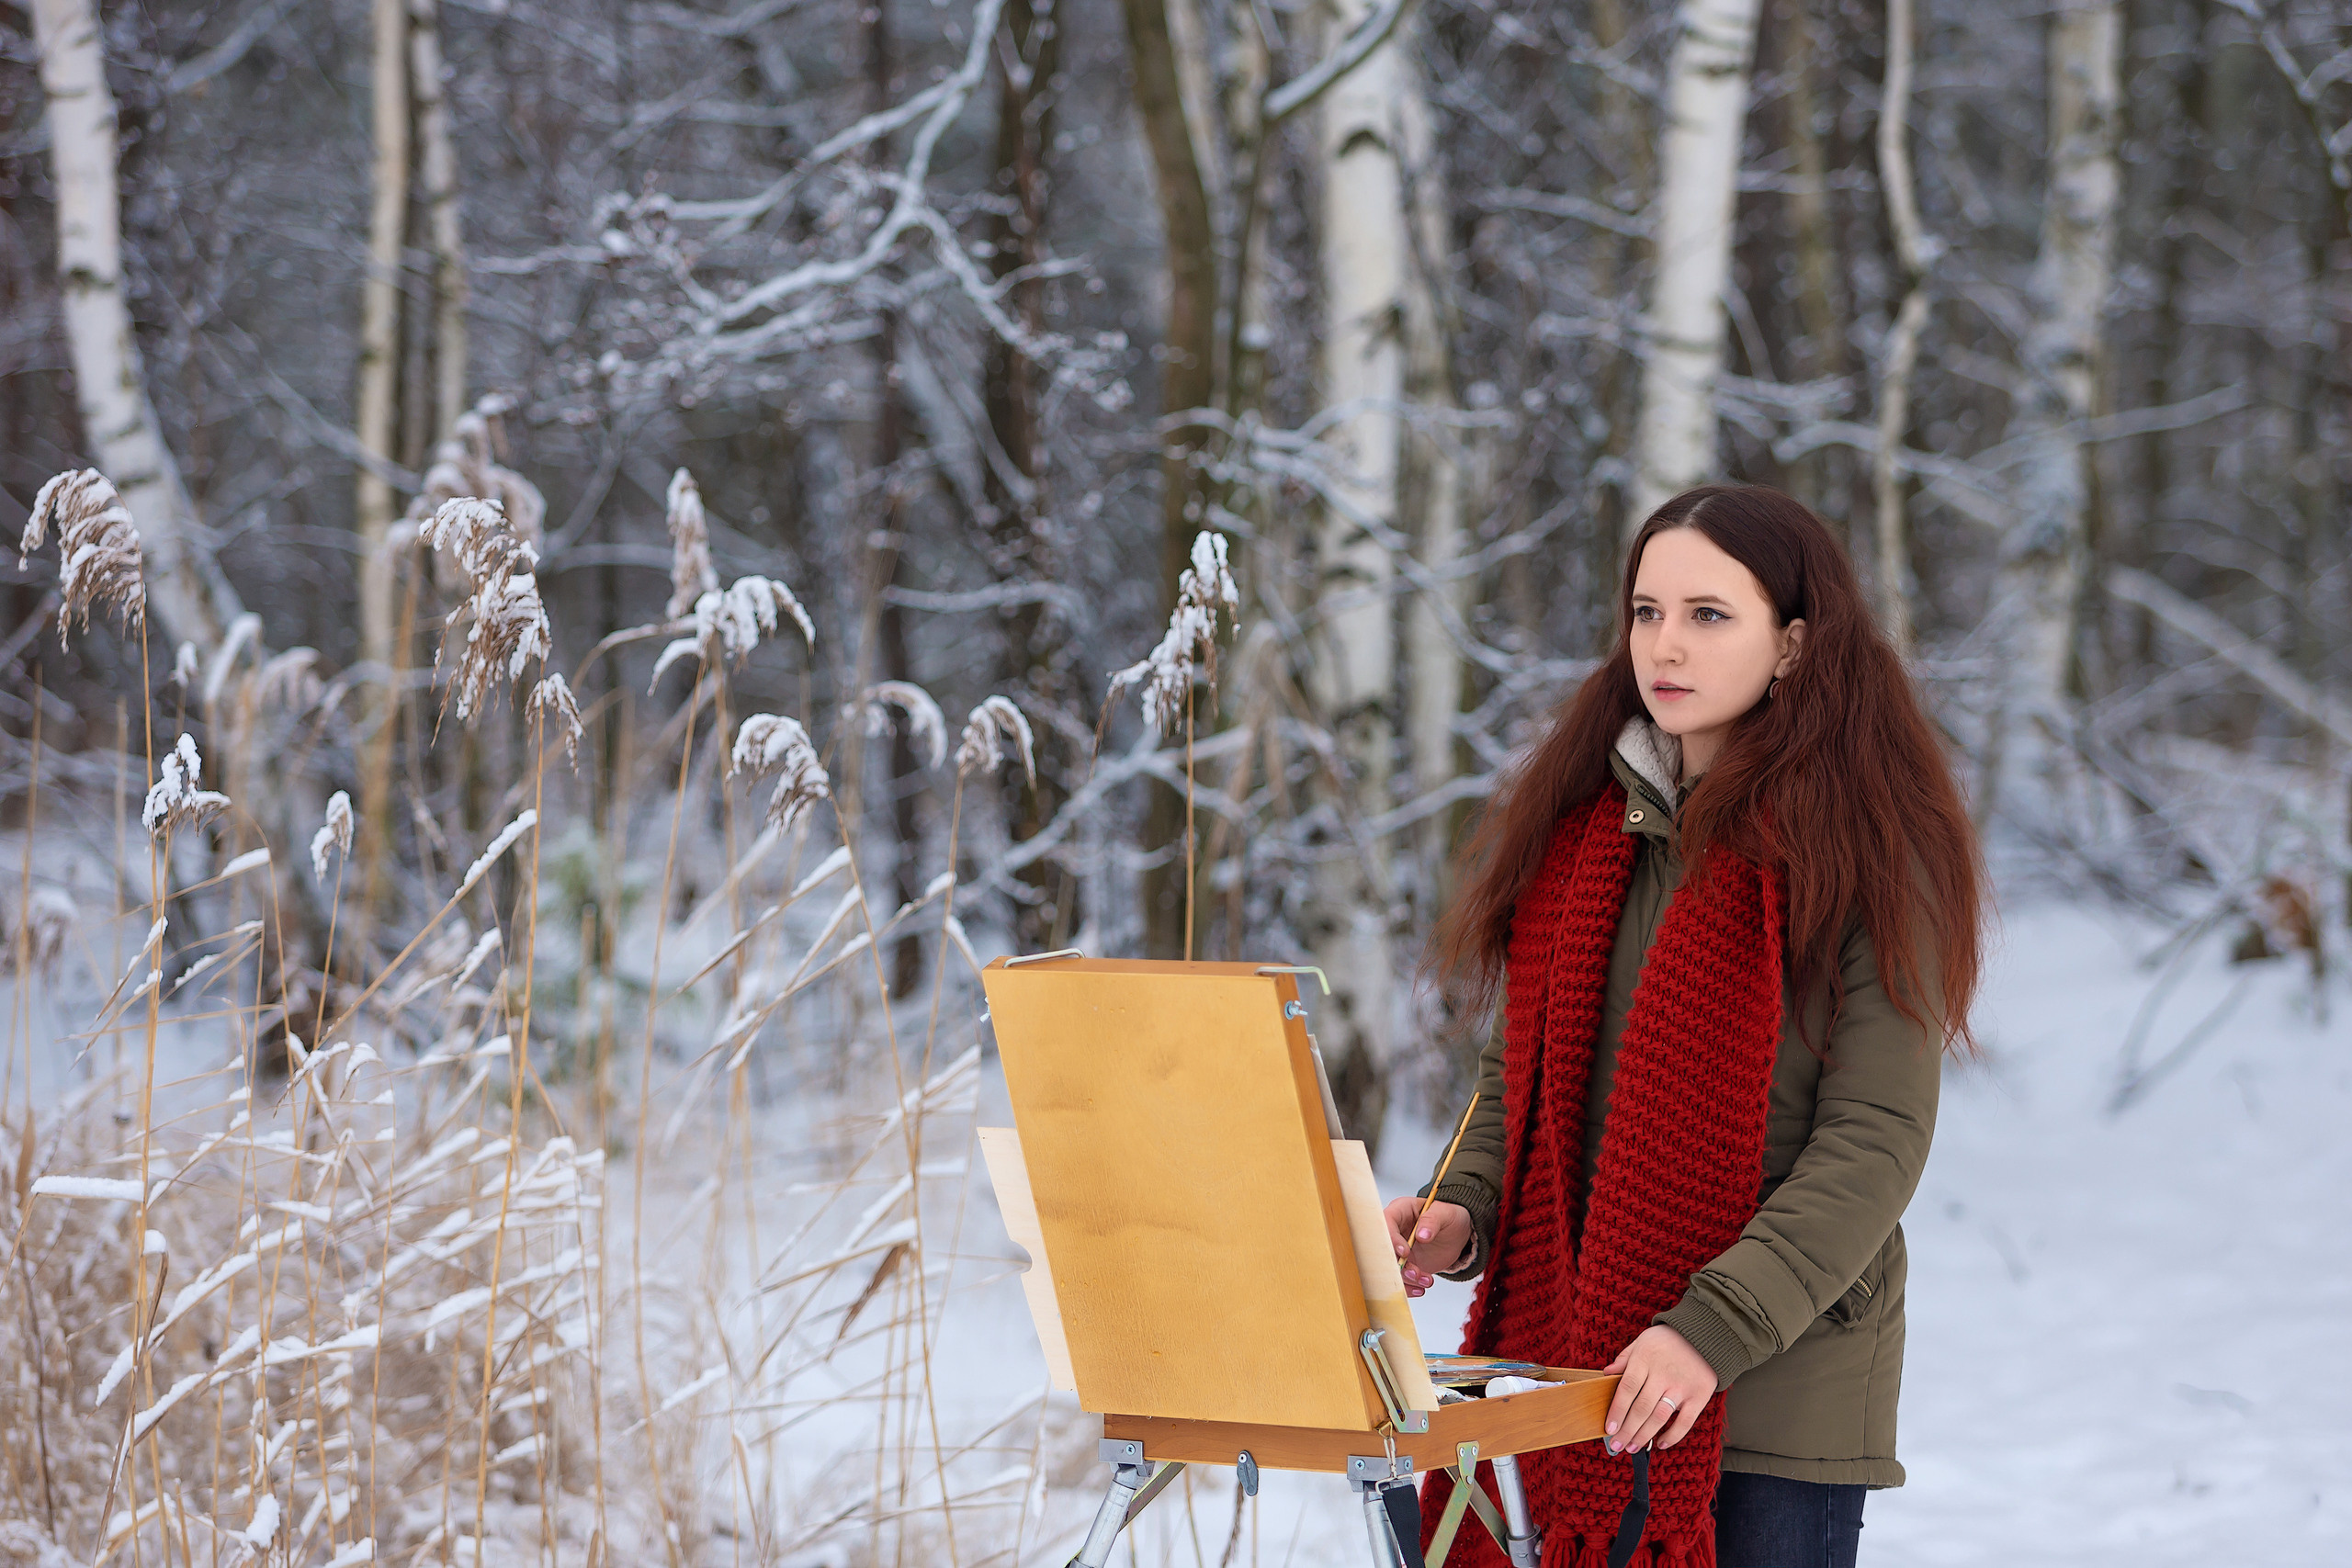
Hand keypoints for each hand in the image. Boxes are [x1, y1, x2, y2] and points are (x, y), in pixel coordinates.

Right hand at [1383, 1196, 1470, 1296]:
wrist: (1457, 1235)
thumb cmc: (1449, 1218)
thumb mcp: (1445, 1214)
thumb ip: (1432, 1221)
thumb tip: (1422, 1235)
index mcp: (1399, 1212)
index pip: (1386, 1224)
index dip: (1392, 1239)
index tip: (1405, 1252)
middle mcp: (1394, 1231)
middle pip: (1384, 1250)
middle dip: (1397, 1265)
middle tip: (1416, 1273)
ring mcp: (1397, 1251)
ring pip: (1392, 1267)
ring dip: (1407, 1278)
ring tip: (1427, 1281)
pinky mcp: (1404, 1266)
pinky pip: (1400, 1279)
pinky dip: (1409, 1287)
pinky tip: (1421, 1288)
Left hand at [1600, 1325, 1712, 1454]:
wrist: (1706, 1335)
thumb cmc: (1668, 1339)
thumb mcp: (1643, 1341)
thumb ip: (1625, 1359)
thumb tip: (1606, 1374)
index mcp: (1645, 1359)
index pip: (1627, 1389)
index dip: (1617, 1411)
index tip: (1609, 1429)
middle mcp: (1662, 1374)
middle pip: (1641, 1407)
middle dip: (1627, 1430)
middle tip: (1617, 1446)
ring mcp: (1682, 1386)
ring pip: (1660, 1416)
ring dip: (1644, 1435)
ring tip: (1632, 1447)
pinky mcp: (1699, 1395)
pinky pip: (1685, 1421)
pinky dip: (1673, 1436)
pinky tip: (1660, 1444)